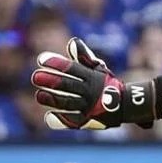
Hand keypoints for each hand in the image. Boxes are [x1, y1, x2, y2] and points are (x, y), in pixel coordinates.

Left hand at [32, 37, 152, 129]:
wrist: (126, 105)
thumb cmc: (106, 82)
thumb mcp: (98, 68)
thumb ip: (84, 56)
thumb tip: (72, 42)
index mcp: (92, 76)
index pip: (72, 68)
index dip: (57, 63)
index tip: (41, 60)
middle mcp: (90, 91)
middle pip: (68, 85)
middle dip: (51, 81)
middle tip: (36, 77)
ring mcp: (89, 106)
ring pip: (68, 102)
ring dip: (52, 99)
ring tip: (39, 95)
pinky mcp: (87, 120)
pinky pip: (73, 120)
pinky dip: (61, 119)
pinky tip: (49, 116)